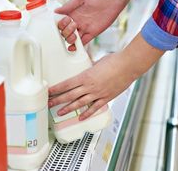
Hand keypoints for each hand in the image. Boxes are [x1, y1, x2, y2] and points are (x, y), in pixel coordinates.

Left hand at [48, 33, 164, 119]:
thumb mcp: (98, 61)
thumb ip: (91, 66)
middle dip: (57, 100)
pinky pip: (94, 108)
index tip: (48, 92)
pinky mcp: (106, 98)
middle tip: (49, 103)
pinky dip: (87, 113)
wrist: (128, 66)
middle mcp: (90, 86)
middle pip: (69, 95)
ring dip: (68, 108)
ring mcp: (97, 94)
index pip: (66, 84)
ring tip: (60, 112)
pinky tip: (81, 117)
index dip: (56, 89)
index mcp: (86, 76)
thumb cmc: (115, 61)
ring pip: (79, 103)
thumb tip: (88, 65)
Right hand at [55, 0, 149, 49]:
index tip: (65, 20)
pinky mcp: (93, 33)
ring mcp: (85, 28)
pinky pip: (83, 42)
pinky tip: (73, 47)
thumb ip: (69, 5)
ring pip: (72, 38)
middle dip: (66, 32)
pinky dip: (77, 46)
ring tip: (74, 35)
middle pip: (65, 32)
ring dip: (70, 39)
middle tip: (73, 25)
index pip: (62, 22)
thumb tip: (56, 11)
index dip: (61, 24)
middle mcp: (78, 21)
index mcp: (73, 13)